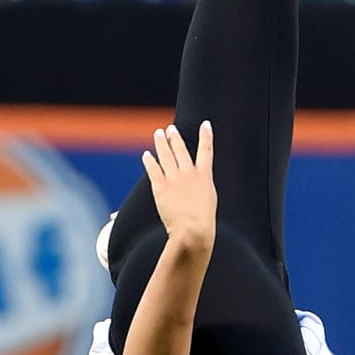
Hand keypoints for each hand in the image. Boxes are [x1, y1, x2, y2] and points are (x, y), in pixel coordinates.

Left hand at [143, 122, 215, 253]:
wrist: (193, 230)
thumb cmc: (203, 222)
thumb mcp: (209, 201)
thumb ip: (202, 189)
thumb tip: (197, 186)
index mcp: (204, 177)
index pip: (206, 152)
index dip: (206, 136)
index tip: (205, 124)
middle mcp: (189, 174)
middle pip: (181, 150)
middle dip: (176, 138)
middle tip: (171, 129)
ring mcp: (174, 179)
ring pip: (166, 155)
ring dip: (161, 143)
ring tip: (159, 134)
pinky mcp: (161, 187)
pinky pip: (153, 169)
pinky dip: (149, 161)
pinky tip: (146, 155)